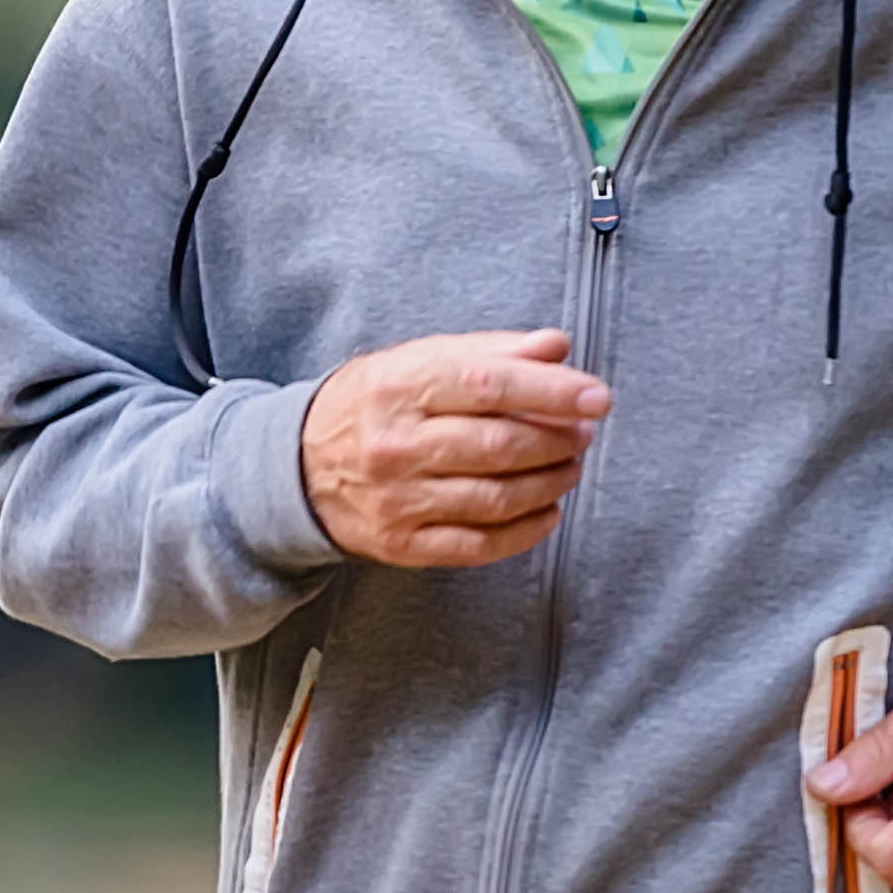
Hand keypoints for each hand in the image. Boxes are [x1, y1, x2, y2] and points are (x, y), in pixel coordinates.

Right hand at [300, 330, 612, 568]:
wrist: (296, 468)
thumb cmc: (371, 407)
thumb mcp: (416, 361)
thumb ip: (489, 352)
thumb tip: (555, 348)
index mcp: (397, 387)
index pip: (487, 385)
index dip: (551, 392)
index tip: (596, 398)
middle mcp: (394, 445)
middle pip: (498, 445)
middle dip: (556, 440)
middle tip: (583, 433)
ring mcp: (396, 499)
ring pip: (495, 498)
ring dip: (548, 483)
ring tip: (568, 467)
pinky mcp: (401, 543)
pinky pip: (479, 544)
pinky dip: (525, 531)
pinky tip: (546, 511)